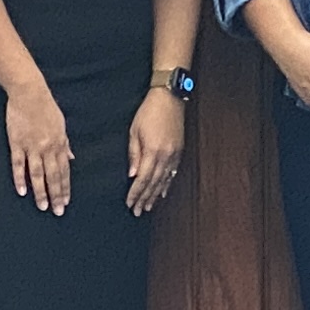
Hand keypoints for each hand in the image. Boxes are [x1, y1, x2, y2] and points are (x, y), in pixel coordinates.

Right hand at [5, 81, 74, 213]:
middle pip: (53, 176)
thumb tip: (71, 158)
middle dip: (56, 195)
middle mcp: (48, 147)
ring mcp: (32, 146)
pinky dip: (20, 178)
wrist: (29, 92)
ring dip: (41, 191)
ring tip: (42, 206)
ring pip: (38, 173)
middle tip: (58, 211)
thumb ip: (65, 144)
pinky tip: (22, 191)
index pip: (64, 170)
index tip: (66, 201)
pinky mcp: (17, 143)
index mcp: (60, 143)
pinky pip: (18, 164)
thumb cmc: (46, 107)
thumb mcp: (61, 125)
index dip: (65, 187)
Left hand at [125, 87, 186, 212]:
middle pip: (153, 183)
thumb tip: (132, 175)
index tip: (130, 203)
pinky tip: (162, 192)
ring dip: (155, 194)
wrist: (169, 98)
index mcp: (153, 151)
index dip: (136, 193)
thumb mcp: (134, 131)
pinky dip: (166, 184)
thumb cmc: (148, 112)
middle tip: (138, 211)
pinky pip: (172, 172)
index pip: (142, 178)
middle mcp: (165, 156)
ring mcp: (174, 154)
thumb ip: (134, 154)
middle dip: (144, 198)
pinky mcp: (179, 151)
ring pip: (164, 180)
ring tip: (149, 207)